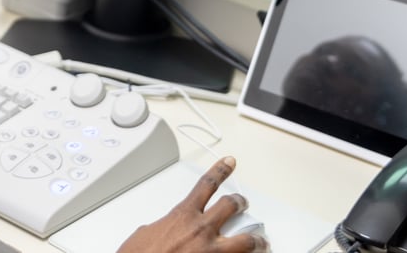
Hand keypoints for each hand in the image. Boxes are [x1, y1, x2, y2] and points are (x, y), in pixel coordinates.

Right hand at [116, 157, 268, 252]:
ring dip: (257, 240)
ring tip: (262, 241)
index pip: (207, 184)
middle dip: (241, 203)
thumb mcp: (145, 234)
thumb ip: (159, 226)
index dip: (221, 170)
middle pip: (231, 206)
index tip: (229, 162)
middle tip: (244, 203)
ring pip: (247, 240)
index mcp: (183, 215)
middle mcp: (201, 229)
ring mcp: (212, 251)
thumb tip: (160, 229)